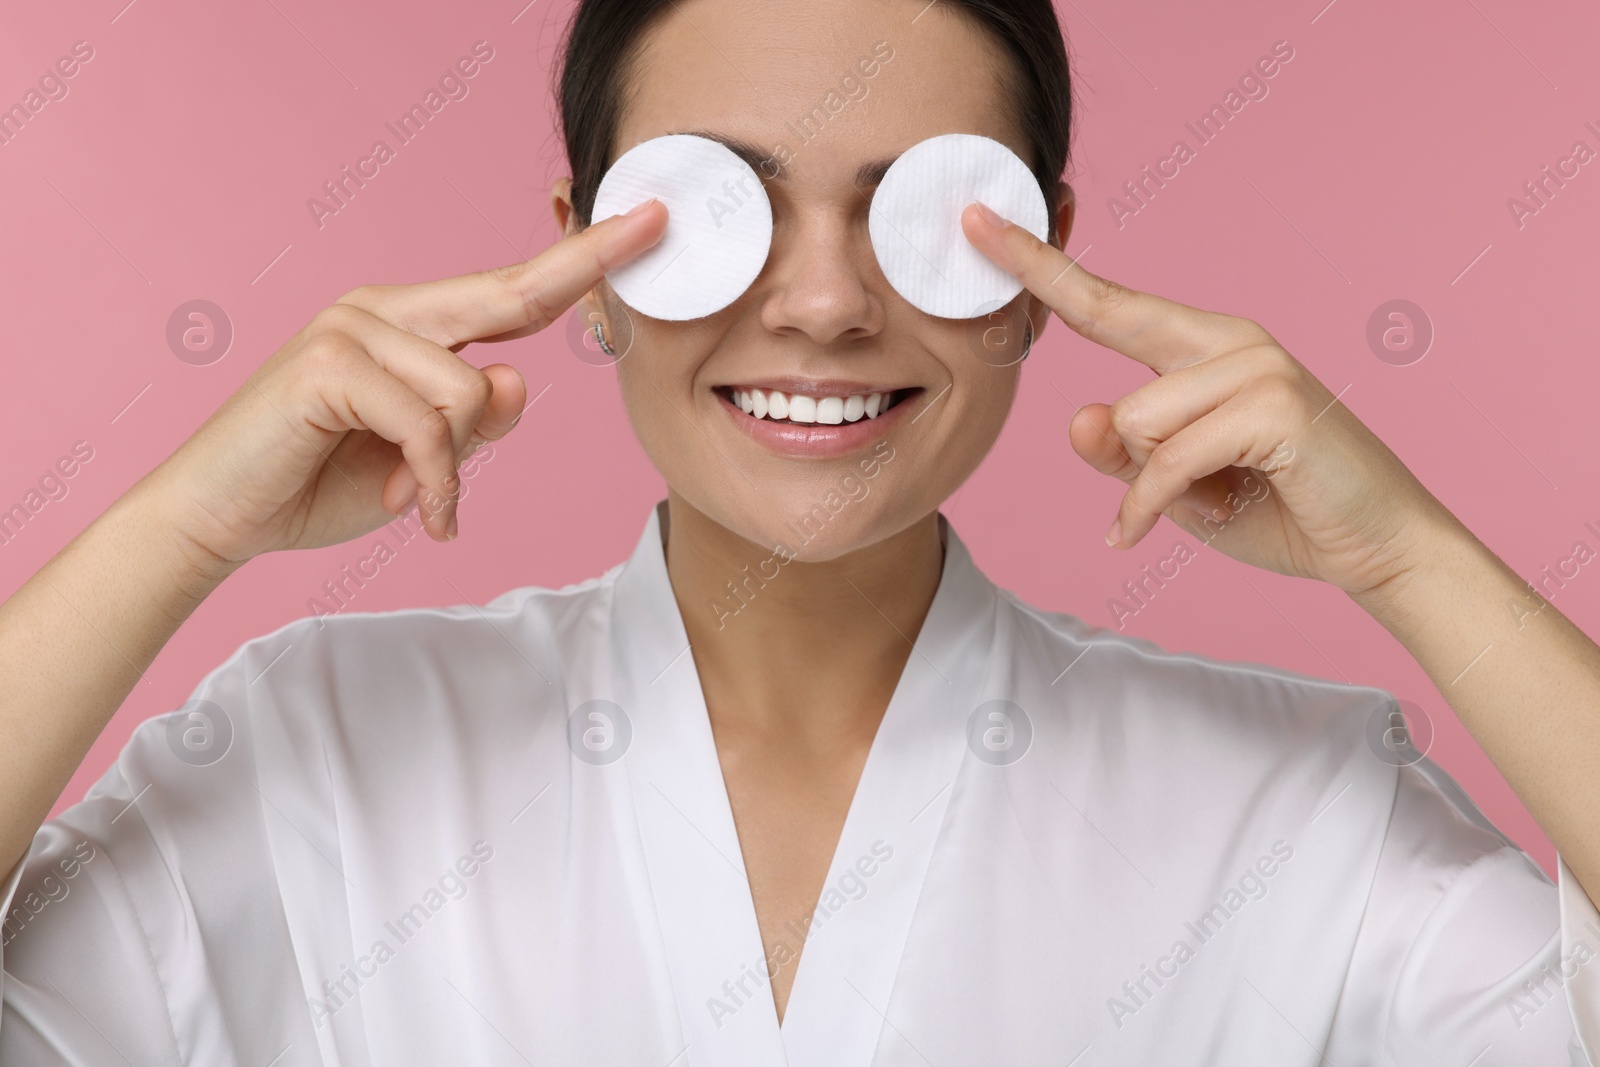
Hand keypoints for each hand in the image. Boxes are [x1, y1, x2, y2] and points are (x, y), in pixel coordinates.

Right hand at [141, 200, 666, 574]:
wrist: (220, 517)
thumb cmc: (320, 482)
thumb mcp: (425, 463)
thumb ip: (473, 424)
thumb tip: (518, 378)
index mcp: (411, 326)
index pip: (512, 291)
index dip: (583, 259)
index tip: (647, 224)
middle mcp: (383, 310)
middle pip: (509, 296)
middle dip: (587, 265)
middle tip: (654, 225)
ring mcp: (351, 328)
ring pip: (468, 392)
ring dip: (454, 468)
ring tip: (420, 499)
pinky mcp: (326, 363)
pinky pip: (425, 426)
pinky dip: (432, 483)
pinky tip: (417, 514)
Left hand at [961, 200, 1462, 600]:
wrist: (1379, 548)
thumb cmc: (1279, 510)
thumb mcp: (1176, 488)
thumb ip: (1125, 456)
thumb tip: (1079, 418)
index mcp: (1206, 350)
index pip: (1110, 301)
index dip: (1042, 263)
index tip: (980, 220)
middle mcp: (1232, 341)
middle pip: (1110, 316)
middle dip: (1038, 274)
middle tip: (970, 220)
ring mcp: (1259, 366)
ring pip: (1132, 419)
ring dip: (1142, 484)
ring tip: (1201, 503)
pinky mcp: (1275, 406)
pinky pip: (1166, 461)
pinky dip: (1151, 508)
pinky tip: (1149, 533)